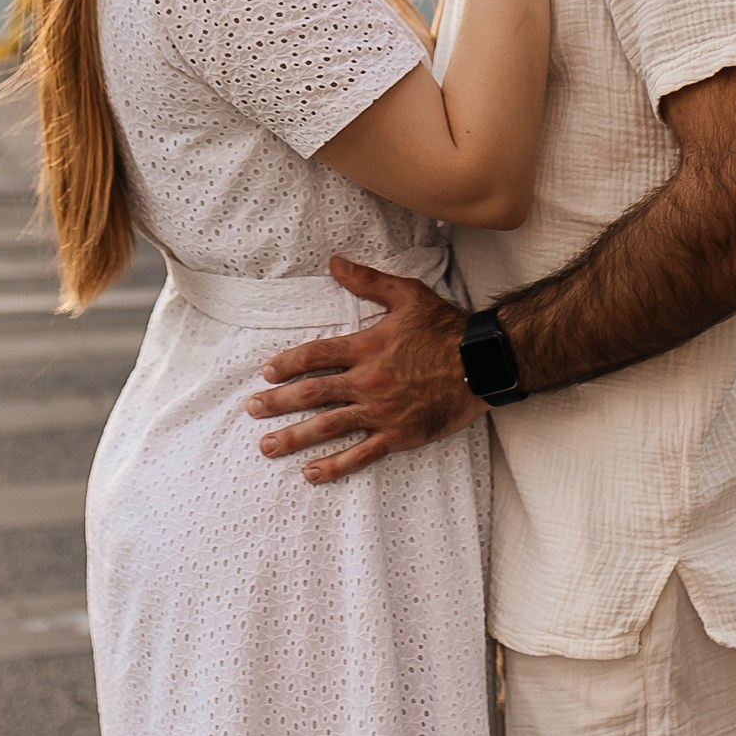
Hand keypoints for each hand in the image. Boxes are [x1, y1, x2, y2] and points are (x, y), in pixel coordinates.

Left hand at [247, 257, 481, 482]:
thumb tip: (335, 262)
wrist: (483, 363)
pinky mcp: (398, 435)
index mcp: (367, 346)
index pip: (316, 355)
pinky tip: (311, 473)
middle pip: (313, 393)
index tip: (267, 373)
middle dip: (278, 402)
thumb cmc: (446, 327)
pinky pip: (361, 454)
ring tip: (268, 446)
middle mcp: (368, 381)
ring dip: (294, 437)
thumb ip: (368, 281)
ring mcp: (381, 411)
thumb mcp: (407, 294)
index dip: (288, 364)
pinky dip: (335, 466)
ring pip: (329, 427)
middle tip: (253, 410)